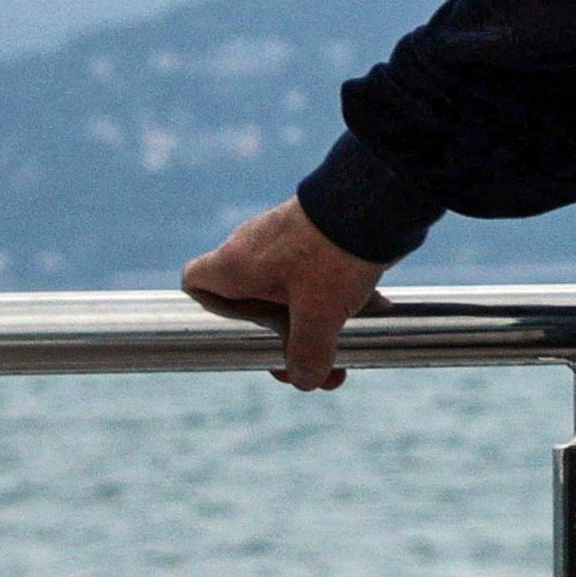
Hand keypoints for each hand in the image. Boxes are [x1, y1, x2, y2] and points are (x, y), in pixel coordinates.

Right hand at [181, 198, 392, 389]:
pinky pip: (320, 275)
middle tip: (314, 365)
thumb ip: (307, 352)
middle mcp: (253, 249)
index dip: (209, 310)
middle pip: (253, 303)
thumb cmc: (334, 253)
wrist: (381, 195)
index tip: (243, 331)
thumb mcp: (320, 313)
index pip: (195, 282)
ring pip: (293, 292)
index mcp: (236, 264)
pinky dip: (340, 297)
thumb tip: (305, 381)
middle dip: (285, 338)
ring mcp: (288, 239)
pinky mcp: (320, 234)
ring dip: (319, 323)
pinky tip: (376, 312)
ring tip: (349, 351)